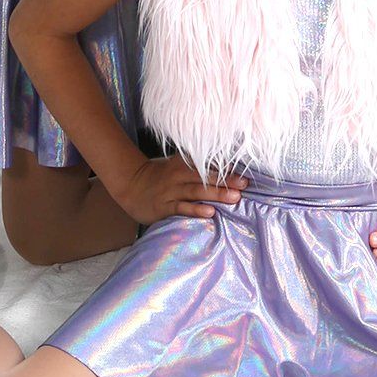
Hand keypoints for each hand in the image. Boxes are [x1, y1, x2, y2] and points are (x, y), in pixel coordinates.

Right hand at [116, 154, 247, 225]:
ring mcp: (171, 191)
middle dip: (226, 180)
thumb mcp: (178, 166)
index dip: (226, 168)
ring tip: (234, 198)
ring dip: (216, 194)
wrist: (131, 185)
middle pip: (205, 177)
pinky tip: (210, 213)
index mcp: (184, 164)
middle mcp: (179, 176)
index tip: (245, 172)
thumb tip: (227, 169)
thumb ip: (198, 168)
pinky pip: (182, 208)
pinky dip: (196, 210)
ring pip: (196, 192)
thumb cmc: (161, 177)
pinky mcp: (164, 207)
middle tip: (244, 184)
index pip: (207, 164)